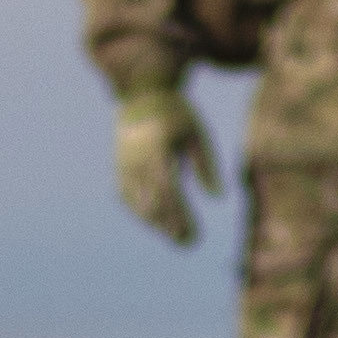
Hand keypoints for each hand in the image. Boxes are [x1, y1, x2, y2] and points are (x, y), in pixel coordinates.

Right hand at [112, 88, 218, 246]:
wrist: (141, 94)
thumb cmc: (177, 114)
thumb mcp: (198, 133)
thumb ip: (207, 165)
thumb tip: (218, 198)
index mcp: (157, 144)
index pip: (169, 189)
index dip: (181, 215)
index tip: (196, 233)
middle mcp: (136, 156)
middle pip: (154, 200)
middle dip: (172, 225)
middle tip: (190, 243)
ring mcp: (124, 163)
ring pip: (139, 202)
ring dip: (158, 224)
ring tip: (178, 239)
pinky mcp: (119, 168)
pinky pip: (128, 198)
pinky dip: (142, 213)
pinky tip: (158, 225)